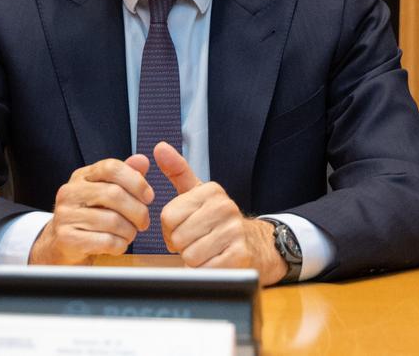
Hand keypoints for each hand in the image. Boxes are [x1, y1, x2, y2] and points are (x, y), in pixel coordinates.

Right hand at [29, 156, 153, 265]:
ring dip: (129, 231)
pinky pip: (105, 241)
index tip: (148, 197)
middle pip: (114, 194)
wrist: (62, 245)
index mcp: (81, 177)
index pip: (111, 168)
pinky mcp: (67, 239)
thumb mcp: (105, 192)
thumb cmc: (90, 217)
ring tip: (129, 234)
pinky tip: (118, 245)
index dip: (136, 181)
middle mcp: (70, 192)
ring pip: (112, 220)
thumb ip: (124, 177)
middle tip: (143, 222)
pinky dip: (119, 245)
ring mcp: (65, 215)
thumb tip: (142, 160)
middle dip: (137, 211)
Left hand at [153, 141, 287, 285]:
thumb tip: (160, 147)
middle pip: (178, 237)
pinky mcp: (240, 256)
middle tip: (196, 242)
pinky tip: (215, 262)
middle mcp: (225, 207)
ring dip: (193, 260)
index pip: (168, 217)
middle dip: (182, 246)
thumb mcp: (199, 193)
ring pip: (189, 255)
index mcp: (211, 192)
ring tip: (207, 252)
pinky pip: (205, 270)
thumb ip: (178, 170)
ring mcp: (234, 231)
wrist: (258, 245)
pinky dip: (205, 271)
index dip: (170, 230)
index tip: (184, 228)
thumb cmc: (219, 220)